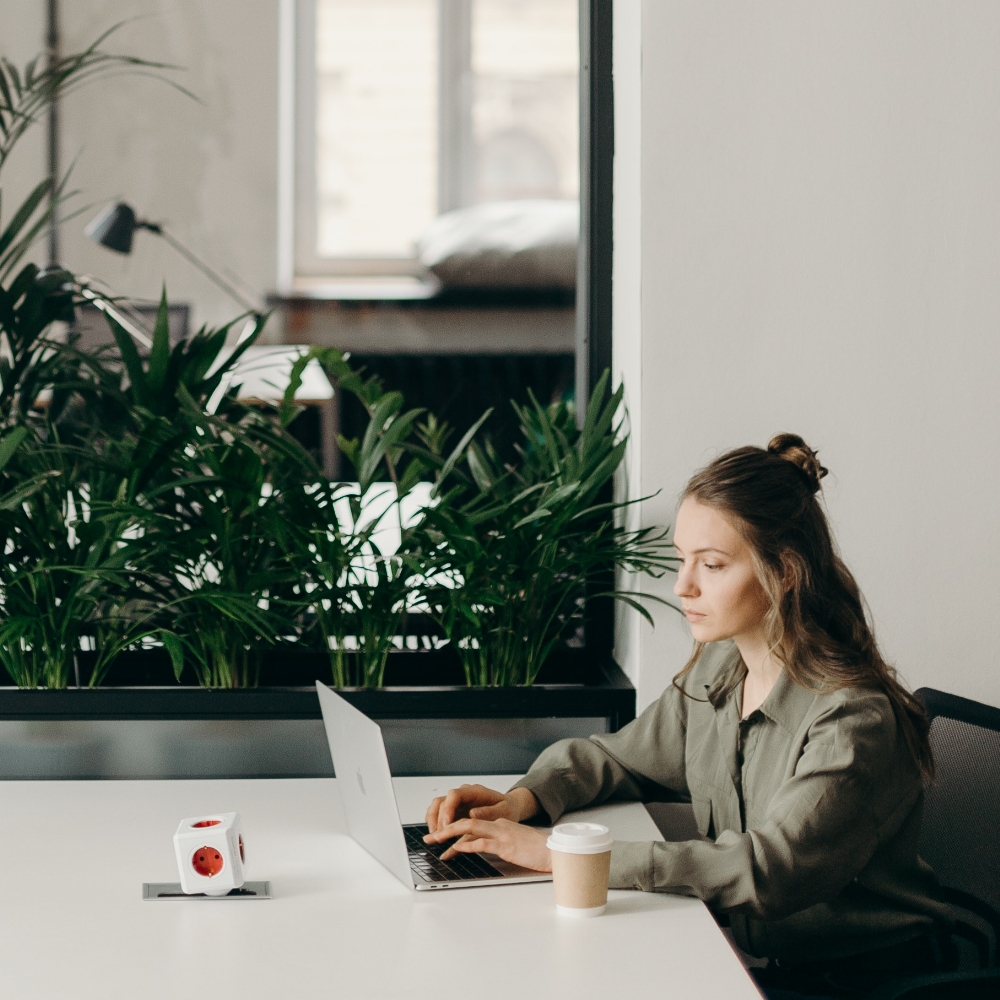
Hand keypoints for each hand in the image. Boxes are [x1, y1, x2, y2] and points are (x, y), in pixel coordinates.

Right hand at [424, 784, 538, 833]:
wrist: (509, 808)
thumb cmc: (506, 809)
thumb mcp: (504, 811)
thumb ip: (489, 812)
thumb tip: (473, 813)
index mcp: (474, 791)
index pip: (454, 795)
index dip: (448, 809)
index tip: (447, 824)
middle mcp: (462, 795)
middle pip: (441, 802)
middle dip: (438, 819)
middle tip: (439, 836)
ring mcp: (457, 803)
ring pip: (436, 807)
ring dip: (432, 822)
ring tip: (434, 838)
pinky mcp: (455, 813)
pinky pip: (439, 816)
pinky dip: (435, 825)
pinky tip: (435, 837)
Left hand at [424, 817, 552, 871]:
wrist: (553, 850)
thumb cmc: (536, 850)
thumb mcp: (514, 843)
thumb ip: (498, 842)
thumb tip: (481, 848)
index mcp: (500, 824)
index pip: (472, 822)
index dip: (454, 828)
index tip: (441, 835)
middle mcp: (498, 825)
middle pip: (466, 822)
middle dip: (446, 828)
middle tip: (431, 837)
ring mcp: (501, 834)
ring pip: (470, 828)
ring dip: (450, 834)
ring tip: (437, 840)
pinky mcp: (505, 845)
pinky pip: (482, 842)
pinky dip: (466, 844)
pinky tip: (456, 848)